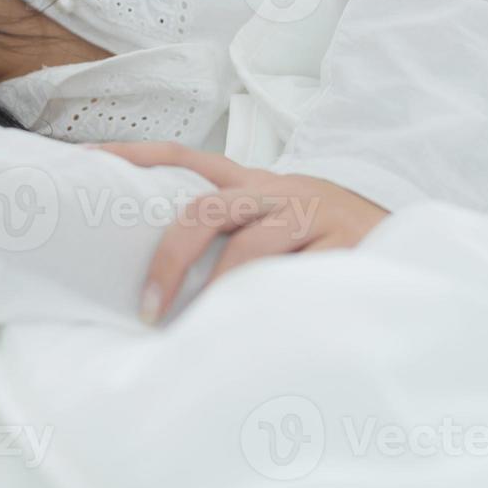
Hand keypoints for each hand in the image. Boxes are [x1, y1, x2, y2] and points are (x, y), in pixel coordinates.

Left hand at [91, 142, 389, 324]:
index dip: (135, 154)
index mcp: (250, 182)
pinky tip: (257, 333)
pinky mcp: (345, 246)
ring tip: (197, 331)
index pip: (183, 158)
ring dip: (218, 291)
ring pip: (252, 247)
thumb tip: (154, 278)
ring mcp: (312, 216)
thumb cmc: (317, 231)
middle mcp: (276, 192)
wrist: (401, 225)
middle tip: (148, 305)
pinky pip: (301, 279)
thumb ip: (225, 232)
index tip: (86, 157)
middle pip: (208, 209)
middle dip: (171, 256)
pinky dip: (274, 306)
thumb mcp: (271, 217)